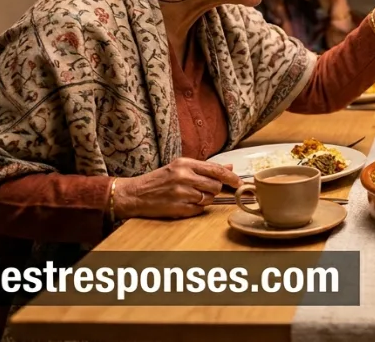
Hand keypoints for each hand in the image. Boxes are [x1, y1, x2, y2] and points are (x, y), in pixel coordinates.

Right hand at [112, 157, 240, 219]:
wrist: (135, 194)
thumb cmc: (159, 180)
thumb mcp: (180, 167)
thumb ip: (205, 168)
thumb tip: (229, 167)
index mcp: (184, 163)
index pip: (216, 170)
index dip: (231, 177)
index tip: (239, 182)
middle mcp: (184, 177)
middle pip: (215, 185)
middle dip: (214, 189)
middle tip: (202, 189)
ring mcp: (181, 193)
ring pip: (208, 198)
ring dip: (204, 199)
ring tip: (190, 195)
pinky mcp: (178, 208)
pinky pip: (199, 210)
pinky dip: (196, 208)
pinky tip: (184, 203)